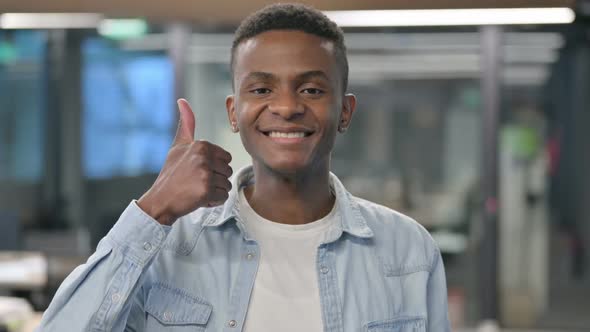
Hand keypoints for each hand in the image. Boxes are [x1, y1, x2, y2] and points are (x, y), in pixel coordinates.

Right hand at [137, 99, 232, 224]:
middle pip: (228, 171)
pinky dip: (213, 201)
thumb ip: (186, 125)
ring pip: (227, 184)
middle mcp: (203, 157)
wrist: (160, 200)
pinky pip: (223, 196)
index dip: (213, 167)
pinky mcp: (206, 190)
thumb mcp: (178, 146)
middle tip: (196, 182)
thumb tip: (182, 101)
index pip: (226, 158)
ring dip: (215, 191)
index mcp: (201, 145)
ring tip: (197, 189)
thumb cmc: (171, 174)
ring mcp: (205, 173)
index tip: (196, 170)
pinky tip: (198, 198)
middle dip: (215, 179)